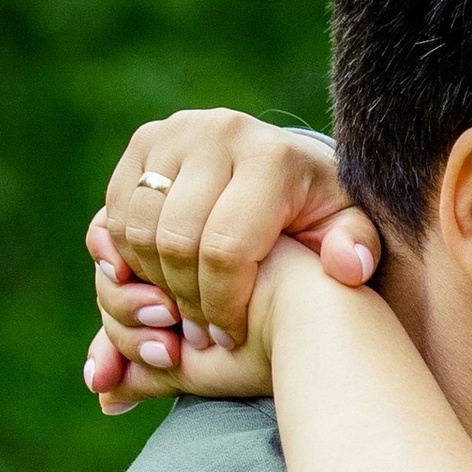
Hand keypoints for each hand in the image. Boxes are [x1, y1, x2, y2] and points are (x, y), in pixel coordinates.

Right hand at [82, 109, 380, 409]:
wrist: (282, 165)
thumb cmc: (317, 211)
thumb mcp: (347, 232)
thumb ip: (356, 250)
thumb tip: (347, 267)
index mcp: (271, 158)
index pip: (225, 249)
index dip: (222, 306)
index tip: (230, 339)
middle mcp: (218, 133)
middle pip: (175, 241)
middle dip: (185, 301)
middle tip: (200, 335)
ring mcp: (174, 133)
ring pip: (137, 230)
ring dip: (151, 283)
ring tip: (181, 312)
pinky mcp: (143, 143)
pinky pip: (115, 214)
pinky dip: (128, 257)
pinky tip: (160, 282)